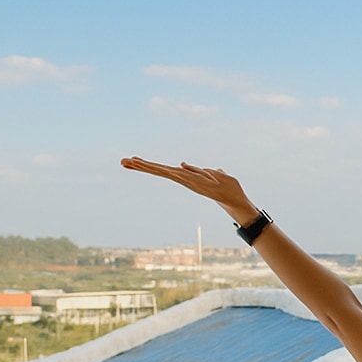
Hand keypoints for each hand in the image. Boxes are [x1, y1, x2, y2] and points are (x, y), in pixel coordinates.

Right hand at [120, 157, 255, 222]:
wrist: (237, 200)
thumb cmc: (228, 188)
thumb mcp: (212, 174)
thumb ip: (199, 170)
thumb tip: (185, 164)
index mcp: (187, 177)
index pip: (165, 170)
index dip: (150, 166)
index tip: (134, 161)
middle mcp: (184, 180)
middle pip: (160, 171)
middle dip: (142, 166)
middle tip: (123, 161)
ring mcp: (187, 181)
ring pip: (164, 172)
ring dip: (146, 166)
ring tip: (129, 162)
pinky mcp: (193, 183)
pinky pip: (175, 174)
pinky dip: (162, 170)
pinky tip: (150, 165)